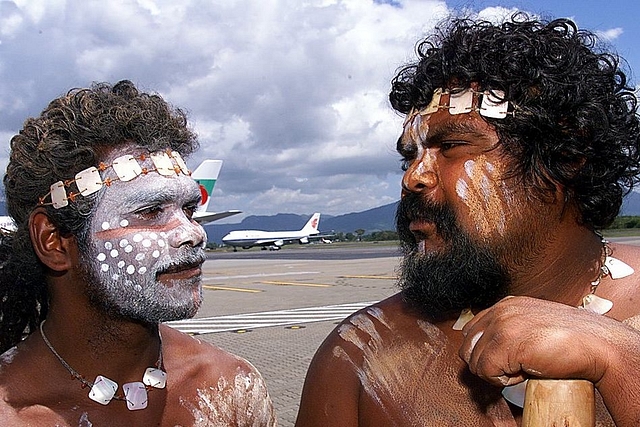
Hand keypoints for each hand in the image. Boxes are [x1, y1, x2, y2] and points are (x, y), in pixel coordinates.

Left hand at [458, 296, 613, 386]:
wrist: (597, 345)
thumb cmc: (571, 339)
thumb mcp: (534, 324)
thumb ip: (510, 328)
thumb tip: (488, 350)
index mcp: (505, 305)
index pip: (472, 331)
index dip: (485, 351)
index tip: (508, 360)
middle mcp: (499, 311)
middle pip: (467, 346)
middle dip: (486, 363)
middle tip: (515, 367)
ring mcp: (500, 326)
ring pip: (474, 361)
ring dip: (496, 372)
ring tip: (523, 367)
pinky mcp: (504, 344)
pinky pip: (485, 371)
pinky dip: (502, 380)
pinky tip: (524, 372)